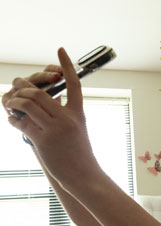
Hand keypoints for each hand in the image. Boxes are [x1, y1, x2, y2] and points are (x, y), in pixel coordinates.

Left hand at [3, 48, 98, 186]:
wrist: (84, 176)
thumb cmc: (81, 154)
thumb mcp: (78, 130)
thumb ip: (65, 115)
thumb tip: (48, 101)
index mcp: (78, 114)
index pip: (74, 83)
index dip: (66, 65)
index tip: (60, 49)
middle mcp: (67, 118)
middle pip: (40, 92)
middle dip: (23, 85)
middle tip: (16, 84)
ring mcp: (55, 129)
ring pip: (28, 103)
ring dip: (14, 100)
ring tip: (9, 102)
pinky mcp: (43, 141)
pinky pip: (22, 123)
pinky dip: (13, 119)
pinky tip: (12, 120)